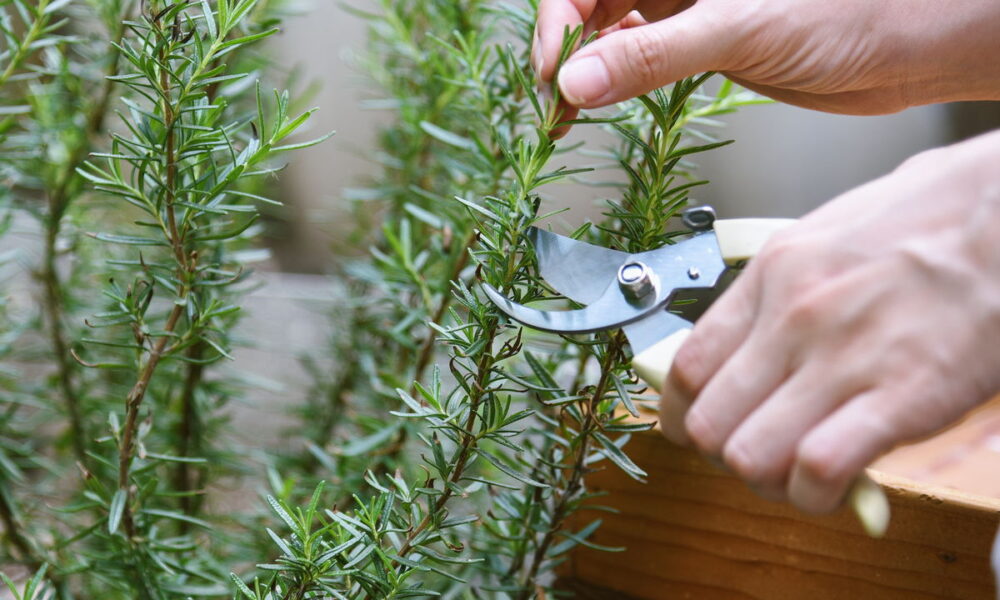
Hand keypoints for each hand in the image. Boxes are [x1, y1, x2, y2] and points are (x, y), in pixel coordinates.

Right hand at [534, 0, 999, 115]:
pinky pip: (640, 60)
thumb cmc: (847, 11)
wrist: (906, 47)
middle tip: (555, 105)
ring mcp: (687, 11)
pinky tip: (602, 106)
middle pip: (592, 8)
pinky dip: (615, 86)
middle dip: (565, 54)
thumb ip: (652, 56)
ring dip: (583, 75)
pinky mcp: (702, 45)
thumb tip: (580, 81)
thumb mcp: (736, 28)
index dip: (561, 24)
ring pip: (611, 36)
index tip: (556, 73)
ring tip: (566, 116)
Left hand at [659, 129, 999, 512]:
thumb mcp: (824, 237)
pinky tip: (834, 482)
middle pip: (709, 424)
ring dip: (769, 480)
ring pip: (750, 456)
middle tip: (758, 451)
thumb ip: (776, 294)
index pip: (685, 368)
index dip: (680, 415)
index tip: (694, 429)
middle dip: (724, 455)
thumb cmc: (924, 222)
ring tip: (797, 472)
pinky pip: (819, 469)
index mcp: (770, 276)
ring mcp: (842, 358)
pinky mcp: (900, 396)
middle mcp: (793, 318)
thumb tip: (743, 345)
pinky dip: (816, 492)